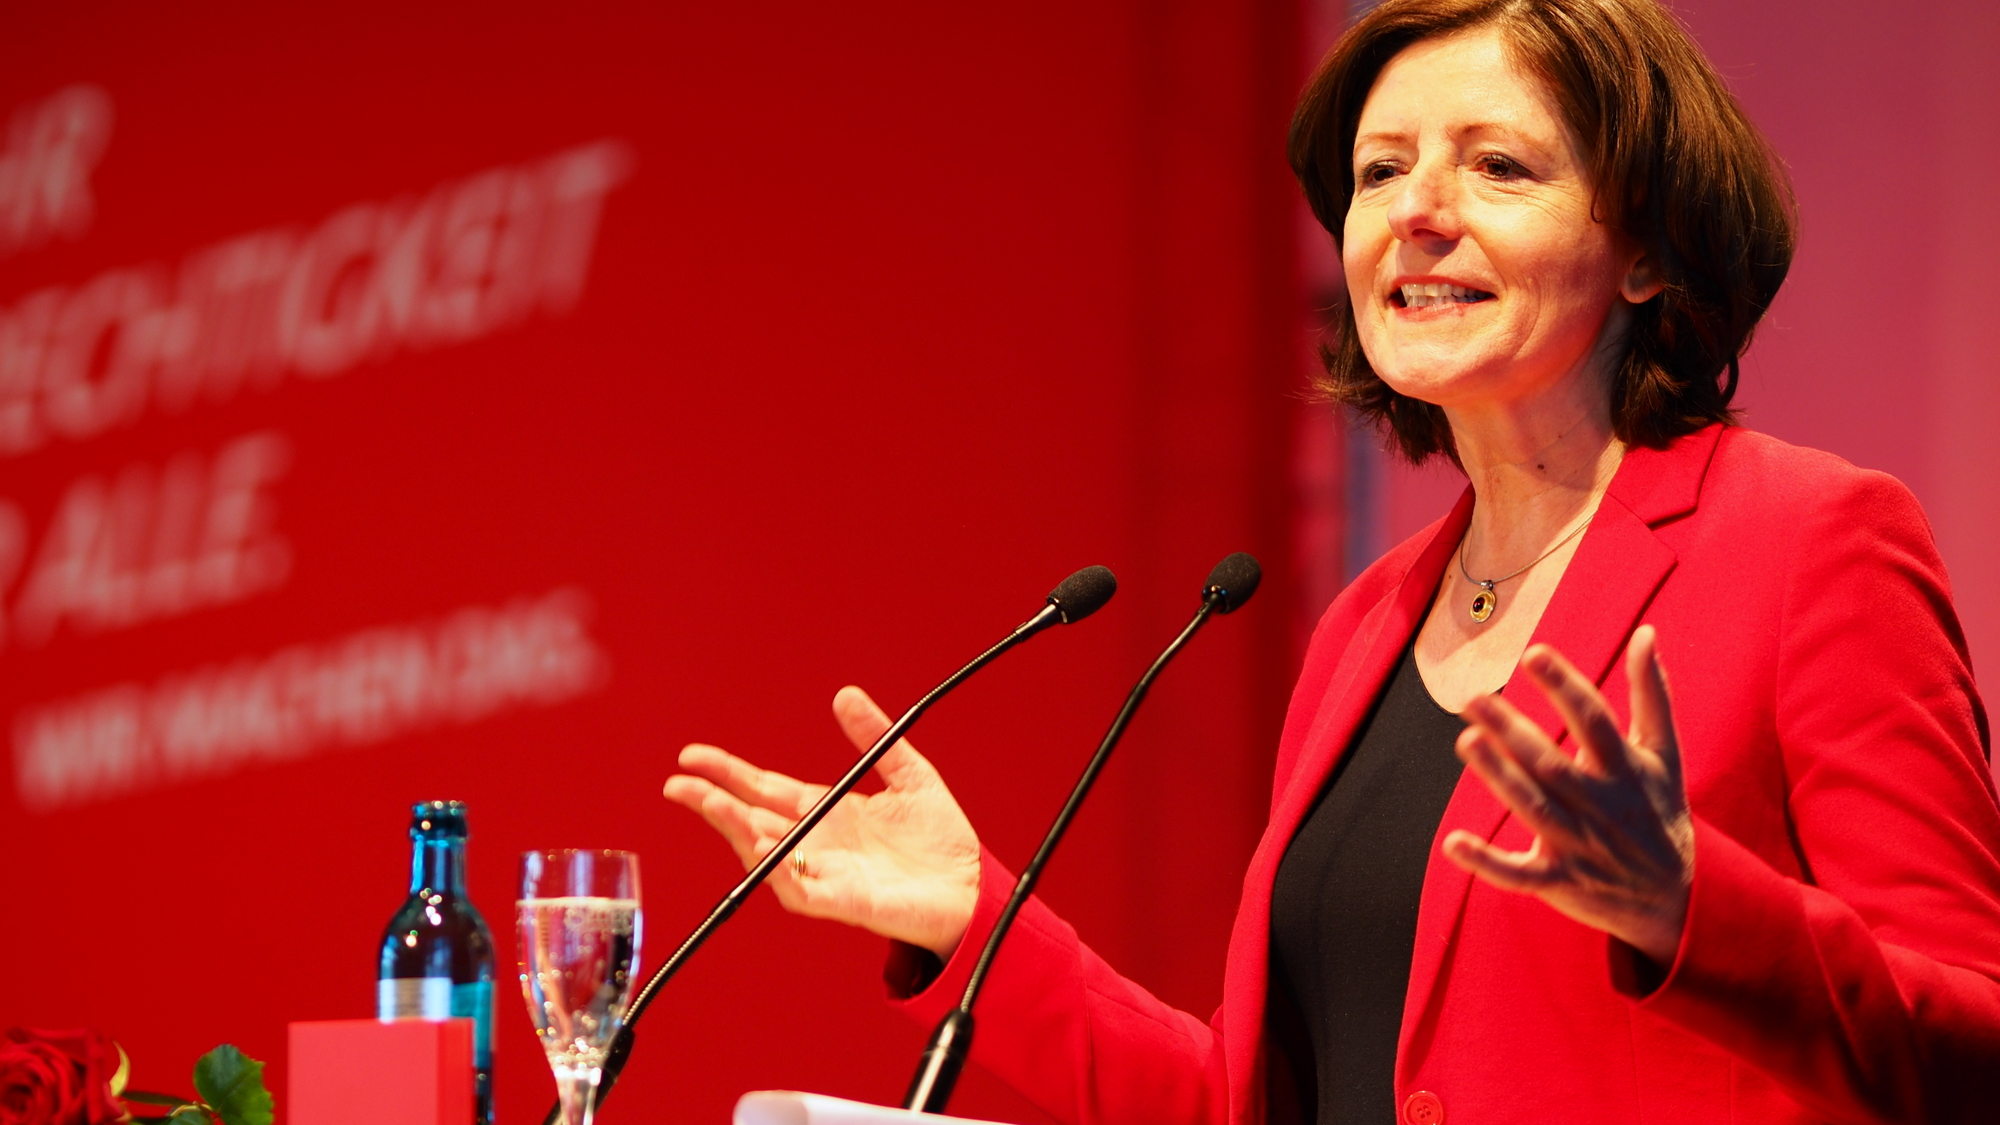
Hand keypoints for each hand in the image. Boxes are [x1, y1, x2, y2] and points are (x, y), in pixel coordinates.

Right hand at [662, 686, 980, 959]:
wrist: (972, 888)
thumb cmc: (940, 841)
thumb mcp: (908, 772)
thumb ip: (874, 736)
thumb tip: (845, 694)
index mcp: (826, 811)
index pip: (764, 788)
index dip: (729, 772)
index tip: (692, 755)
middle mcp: (815, 843)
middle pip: (750, 819)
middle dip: (712, 801)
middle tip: (678, 783)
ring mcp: (822, 873)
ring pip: (763, 852)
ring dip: (734, 829)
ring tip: (711, 804)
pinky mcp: (838, 902)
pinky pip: (796, 888)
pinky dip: (775, 869)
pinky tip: (759, 847)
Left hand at [1442, 624, 1694, 965]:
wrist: (1678, 900)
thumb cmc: (1660, 814)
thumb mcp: (1666, 755)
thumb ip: (1652, 694)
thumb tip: (1646, 634)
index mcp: (1626, 771)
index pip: (1594, 721)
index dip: (1564, 687)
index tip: (1533, 654)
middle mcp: (1601, 806)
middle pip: (1553, 764)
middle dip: (1513, 732)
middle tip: (1474, 699)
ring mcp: (1580, 846)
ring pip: (1534, 809)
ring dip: (1499, 778)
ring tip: (1466, 741)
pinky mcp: (1560, 881)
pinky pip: (1520, 874)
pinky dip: (1487, 863)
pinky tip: (1453, 842)